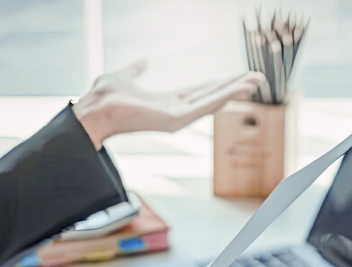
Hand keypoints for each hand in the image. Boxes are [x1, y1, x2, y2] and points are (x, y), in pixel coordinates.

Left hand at [73, 60, 264, 148]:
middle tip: (257, 77)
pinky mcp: (175, 120)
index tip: (238, 77)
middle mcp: (175, 111)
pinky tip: (238, 89)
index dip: (219, 83)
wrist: (94, 109)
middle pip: (212, 95)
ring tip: (255, 80)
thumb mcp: (124, 75)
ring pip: (213, 101)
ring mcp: (177, 117)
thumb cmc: (103, 98)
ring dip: (235, 90)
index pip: (200, 91)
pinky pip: (204, 106)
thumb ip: (136, 69)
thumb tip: (144, 61)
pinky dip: (223, 97)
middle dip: (235, 86)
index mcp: (166, 102)